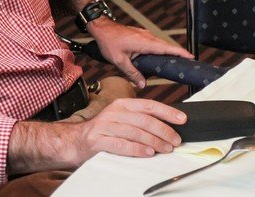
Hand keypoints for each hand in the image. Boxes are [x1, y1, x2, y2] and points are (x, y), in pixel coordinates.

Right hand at [8, 98, 185, 173]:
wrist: (74, 141)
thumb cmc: (103, 132)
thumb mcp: (120, 119)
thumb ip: (139, 120)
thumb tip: (168, 125)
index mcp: (121, 105)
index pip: (148, 105)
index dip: (166, 112)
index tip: (182, 119)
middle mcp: (113, 113)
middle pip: (144, 120)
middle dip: (164, 131)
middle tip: (175, 141)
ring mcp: (105, 126)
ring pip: (135, 132)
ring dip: (154, 141)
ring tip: (166, 149)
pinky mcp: (98, 140)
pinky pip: (122, 144)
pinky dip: (137, 149)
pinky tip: (148, 152)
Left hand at [88, 18, 192, 88]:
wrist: (101, 27)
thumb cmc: (108, 42)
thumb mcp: (119, 60)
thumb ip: (132, 73)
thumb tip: (142, 84)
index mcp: (145, 43)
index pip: (167, 48)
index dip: (180, 53)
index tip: (191, 57)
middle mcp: (147, 37)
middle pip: (167, 46)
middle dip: (178, 53)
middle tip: (188, 63)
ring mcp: (144, 34)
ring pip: (160, 43)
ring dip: (169, 51)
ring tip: (177, 61)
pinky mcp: (141, 34)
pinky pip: (154, 42)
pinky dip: (160, 48)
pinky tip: (159, 56)